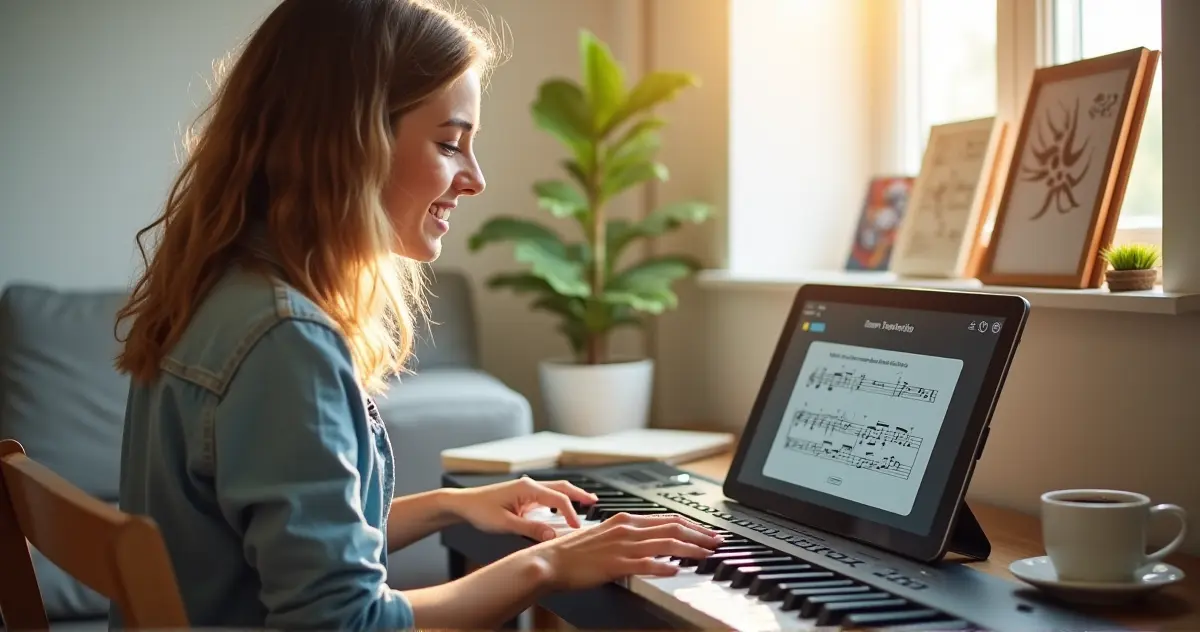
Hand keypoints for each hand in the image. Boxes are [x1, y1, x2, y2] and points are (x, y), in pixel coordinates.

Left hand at [446, 476, 598, 541]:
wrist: (462, 504)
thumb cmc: (479, 511)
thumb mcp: (505, 523)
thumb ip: (530, 529)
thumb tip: (552, 535)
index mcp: (527, 488)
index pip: (558, 499)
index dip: (571, 514)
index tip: (578, 528)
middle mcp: (529, 485)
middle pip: (562, 488)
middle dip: (580, 495)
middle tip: (596, 502)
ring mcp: (527, 489)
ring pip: (555, 490)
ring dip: (571, 496)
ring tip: (586, 503)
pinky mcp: (523, 495)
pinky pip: (547, 496)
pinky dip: (559, 501)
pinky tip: (562, 510)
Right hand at [525, 512, 723, 590]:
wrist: (549, 561)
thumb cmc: (573, 552)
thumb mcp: (605, 536)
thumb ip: (627, 536)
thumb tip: (648, 541)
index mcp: (625, 520)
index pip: (667, 519)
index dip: (692, 525)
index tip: (708, 532)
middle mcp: (627, 529)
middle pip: (673, 528)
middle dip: (699, 535)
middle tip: (718, 542)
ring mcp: (622, 546)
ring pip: (665, 544)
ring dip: (691, 549)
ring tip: (707, 554)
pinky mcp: (615, 564)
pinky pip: (645, 565)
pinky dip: (664, 566)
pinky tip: (677, 570)